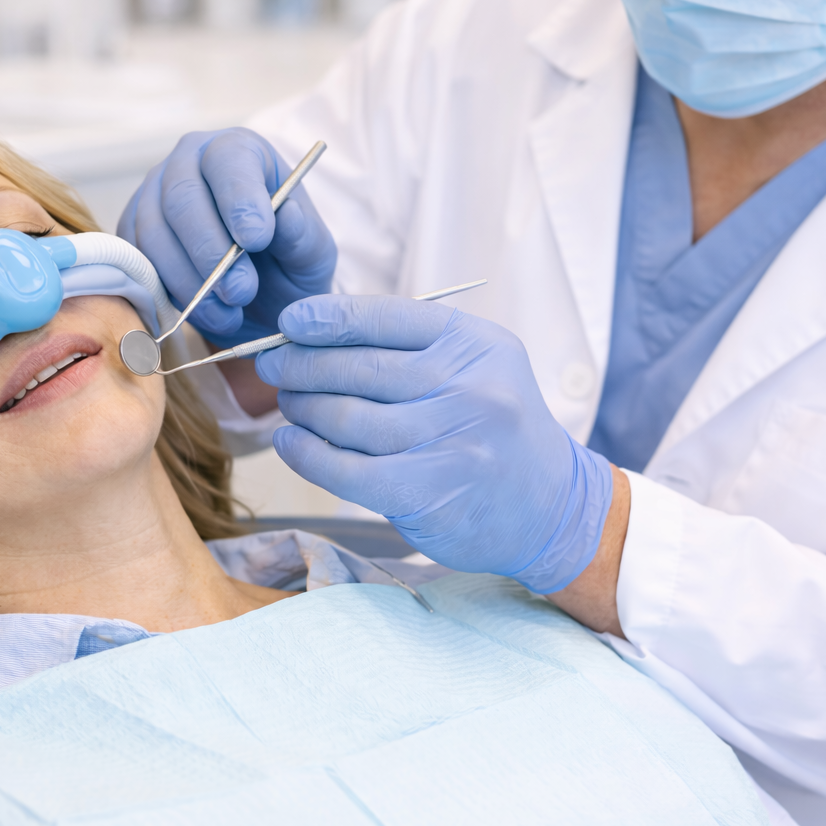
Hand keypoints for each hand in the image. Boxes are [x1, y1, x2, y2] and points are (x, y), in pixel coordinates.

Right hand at [117, 128, 336, 345]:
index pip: (228, 160)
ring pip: (154, 234)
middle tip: (242, 291)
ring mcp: (153, 196)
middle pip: (182, 197)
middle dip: (211, 251)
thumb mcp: (311, 254)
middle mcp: (188, 163)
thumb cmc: (287, 263)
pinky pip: (138, 262)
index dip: (239, 198)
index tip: (257, 239)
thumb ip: (302, 236)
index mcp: (238, 151)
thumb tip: (287, 215)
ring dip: (191, 281)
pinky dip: (170, 294)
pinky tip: (206, 312)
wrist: (261, 298)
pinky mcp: (133, 233)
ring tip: (230, 312)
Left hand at [257, 295, 614, 594]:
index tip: (290, 323)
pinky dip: (306, 455)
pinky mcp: (426, 492)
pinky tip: (290, 444)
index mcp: (474, 345)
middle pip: (358, 368)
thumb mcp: (476, 369)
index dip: (329, 318)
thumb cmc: (496, 430)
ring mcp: (448, 442)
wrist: (550, 506)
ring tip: (289, 405)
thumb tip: (317, 336)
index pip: (385, 318)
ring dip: (303, 409)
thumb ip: (411, 351)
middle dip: (302, 364)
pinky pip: (345, 469)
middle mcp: (466, 388)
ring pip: (346, 417)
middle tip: (275, 367)